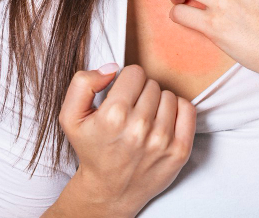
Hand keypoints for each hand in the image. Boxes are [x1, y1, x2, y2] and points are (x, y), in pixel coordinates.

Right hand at [58, 64, 196, 214]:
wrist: (110, 191)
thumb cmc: (93, 150)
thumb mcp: (71, 117)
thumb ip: (83, 84)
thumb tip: (112, 68)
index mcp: (113, 115)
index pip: (135, 72)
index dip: (127, 82)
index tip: (122, 97)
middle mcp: (140, 128)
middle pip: (152, 84)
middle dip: (141, 94)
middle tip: (131, 112)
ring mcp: (162, 140)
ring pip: (169, 95)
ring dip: (158, 104)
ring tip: (145, 120)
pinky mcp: (180, 150)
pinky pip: (188, 110)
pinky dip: (177, 111)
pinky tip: (162, 122)